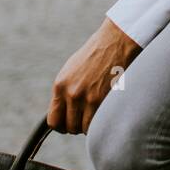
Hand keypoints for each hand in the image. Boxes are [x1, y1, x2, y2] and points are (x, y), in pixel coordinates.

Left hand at [47, 17, 141, 133]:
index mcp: (60, 85)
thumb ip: (66, 90)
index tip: (69, 124)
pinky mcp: (102, 100)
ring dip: (90, 124)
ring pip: (84, 128)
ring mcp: (87, 98)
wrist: (116, 41)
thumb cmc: (96, 54)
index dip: (61, 126)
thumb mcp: (72, 70)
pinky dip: (100, 122)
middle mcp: (71, 93)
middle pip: (69, 127)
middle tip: (87, 116)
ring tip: (97, 111)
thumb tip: (63, 112)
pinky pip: (97, 124)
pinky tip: (105, 110)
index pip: (53, 121)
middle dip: (78, 125)